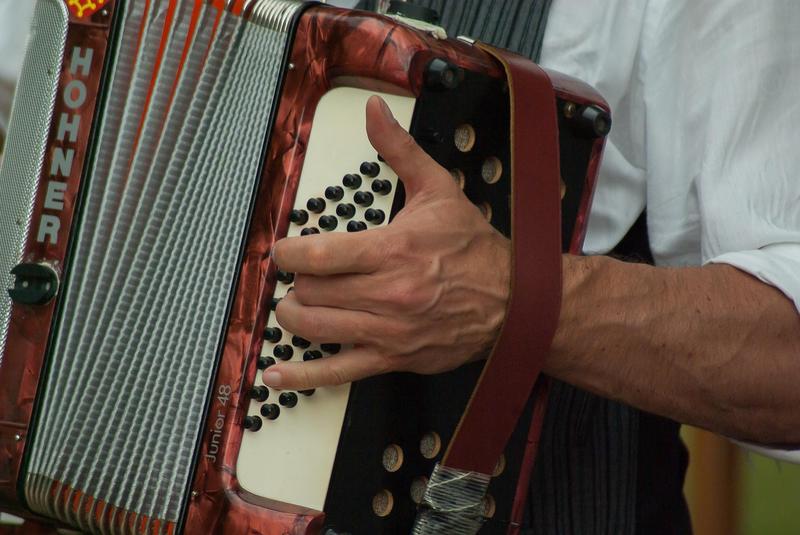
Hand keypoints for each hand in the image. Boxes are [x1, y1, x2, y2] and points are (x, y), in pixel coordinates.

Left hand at [263, 96, 510, 390]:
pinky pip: (338, 373)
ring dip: (295, 315)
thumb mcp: (438, 189)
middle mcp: (386, 294)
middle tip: (303, 275)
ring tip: (298, 303)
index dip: (287, 252)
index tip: (283, 250)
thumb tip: (373, 111)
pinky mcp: (392, 358)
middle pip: (310, 291)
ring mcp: (387, 331)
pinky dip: (303, 375)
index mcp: (392, 250)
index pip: (317, 255)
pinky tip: (277, 373)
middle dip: (297, 281)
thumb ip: (398, 149)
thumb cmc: (474, 249)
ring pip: (315, 328)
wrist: (513, 301)